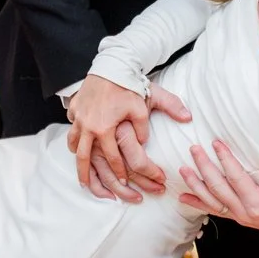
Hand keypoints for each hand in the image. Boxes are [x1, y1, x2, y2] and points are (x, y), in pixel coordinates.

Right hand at [66, 78, 183, 200]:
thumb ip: (168, 108)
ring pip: (76, 150)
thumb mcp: (150, 98)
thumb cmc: (128, 83)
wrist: (108, 64)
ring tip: (84, 180)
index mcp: (107, 128)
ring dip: (81, 167)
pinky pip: (72, 134)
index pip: (116, 159)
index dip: (125, 174)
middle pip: (89, 162)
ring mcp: (80, 121)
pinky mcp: (75, 112)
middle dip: (98, 181)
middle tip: (112, 193)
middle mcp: (90, 128)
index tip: (131, 182)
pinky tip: (78, 152)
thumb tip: (187, 118)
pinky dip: (74, 146)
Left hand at [177, 140, 258, 235]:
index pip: (236, 178)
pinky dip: (198, 203)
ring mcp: (239, 216)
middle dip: (204, 167)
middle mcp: (244, 212)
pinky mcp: (238, 217)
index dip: (225, 159)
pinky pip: (214, 210)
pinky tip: (183, 198)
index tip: (216, 142)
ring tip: (183, 169)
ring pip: (211, 199)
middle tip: (194, 148)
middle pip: (218, 187)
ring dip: (196, 184)